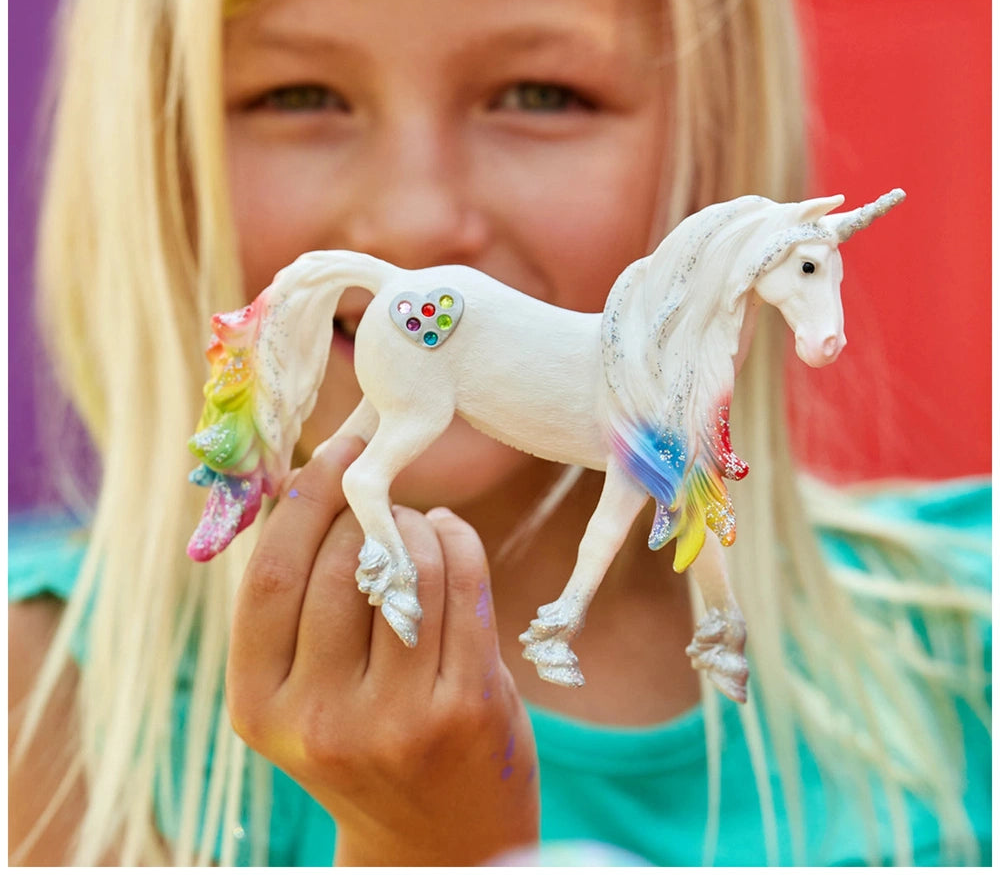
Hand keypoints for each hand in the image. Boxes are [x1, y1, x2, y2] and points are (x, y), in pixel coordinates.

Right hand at [226, 436, 539, 865]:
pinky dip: (458, 538)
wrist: (439, 837)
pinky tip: (450, 535)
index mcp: (261, 706)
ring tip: (420, 524)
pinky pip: (464, 582)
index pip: (272, 575)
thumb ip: (295, 605)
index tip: (335, 449)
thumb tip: (305, 482)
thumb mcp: (302, 693)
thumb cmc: (365, 741)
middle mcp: (320, 719)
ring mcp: (398, 718)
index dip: (305, 499)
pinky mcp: (468, 707)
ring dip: (418, 522)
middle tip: (384, 496)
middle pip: (342, 563)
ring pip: (410, 564)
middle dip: (369, 507)